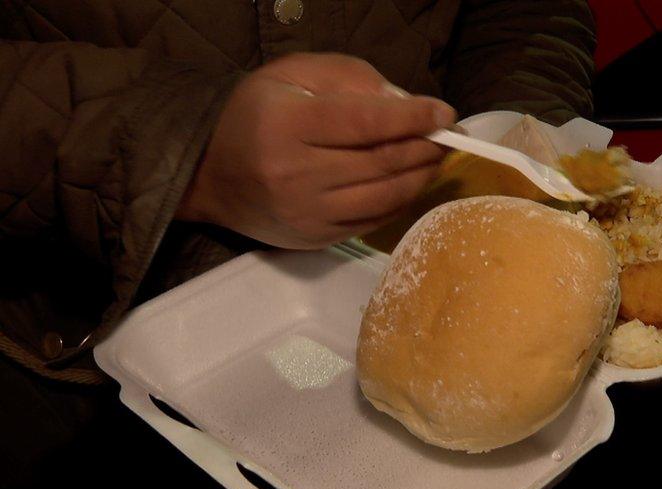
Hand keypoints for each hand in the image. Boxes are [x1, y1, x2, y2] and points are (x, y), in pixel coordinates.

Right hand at [178, 53, 455, 248]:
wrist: (209, 175)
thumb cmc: (256, 114)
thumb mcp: (293, 75)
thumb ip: (351, 80)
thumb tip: (407, 104)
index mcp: (289, 126)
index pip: (366, 123)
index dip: (412, 118)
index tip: (444, 113)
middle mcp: (297, 175)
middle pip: (382, 163)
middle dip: (426, 147)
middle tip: (451, 136)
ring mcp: (307, 214)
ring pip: (385, 197)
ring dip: (421, 176)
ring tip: (436, 157)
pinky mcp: (315, 239)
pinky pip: (374, 221)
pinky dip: (401, 200)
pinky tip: (411, 181)